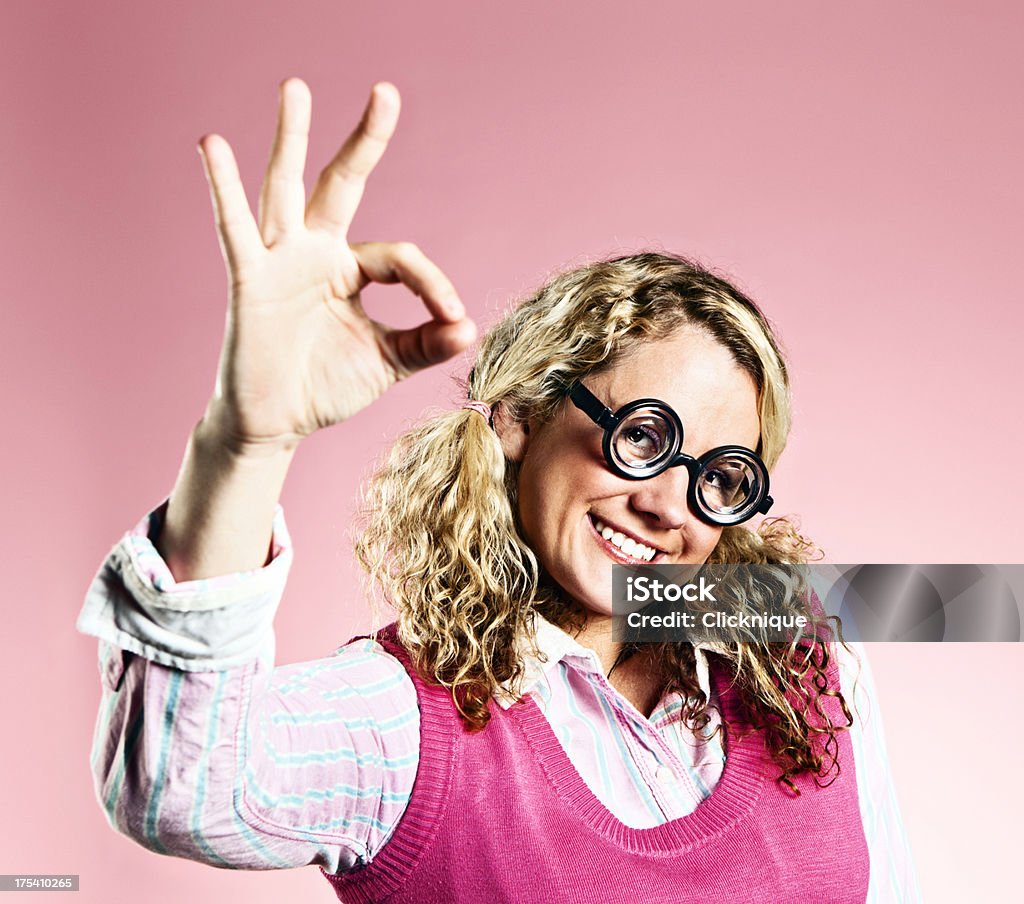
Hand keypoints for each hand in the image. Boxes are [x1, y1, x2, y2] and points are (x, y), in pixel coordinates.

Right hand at [196, 78, 476, 455]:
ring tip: (296, 88)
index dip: (430, 283)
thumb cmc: (327, 387)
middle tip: (386, 92)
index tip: (451, 317)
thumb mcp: (387, 362)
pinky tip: (214, 146)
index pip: (400, 258)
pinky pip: (234, 230)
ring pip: (286, 189)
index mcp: (351, 271)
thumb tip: (469, 327)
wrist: (277, 423)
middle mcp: (316, 254)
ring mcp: (280, 261)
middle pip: (342, 185)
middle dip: (364, 142)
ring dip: (291, 139)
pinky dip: (223, 189)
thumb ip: (425, 343)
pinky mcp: (250, 279)